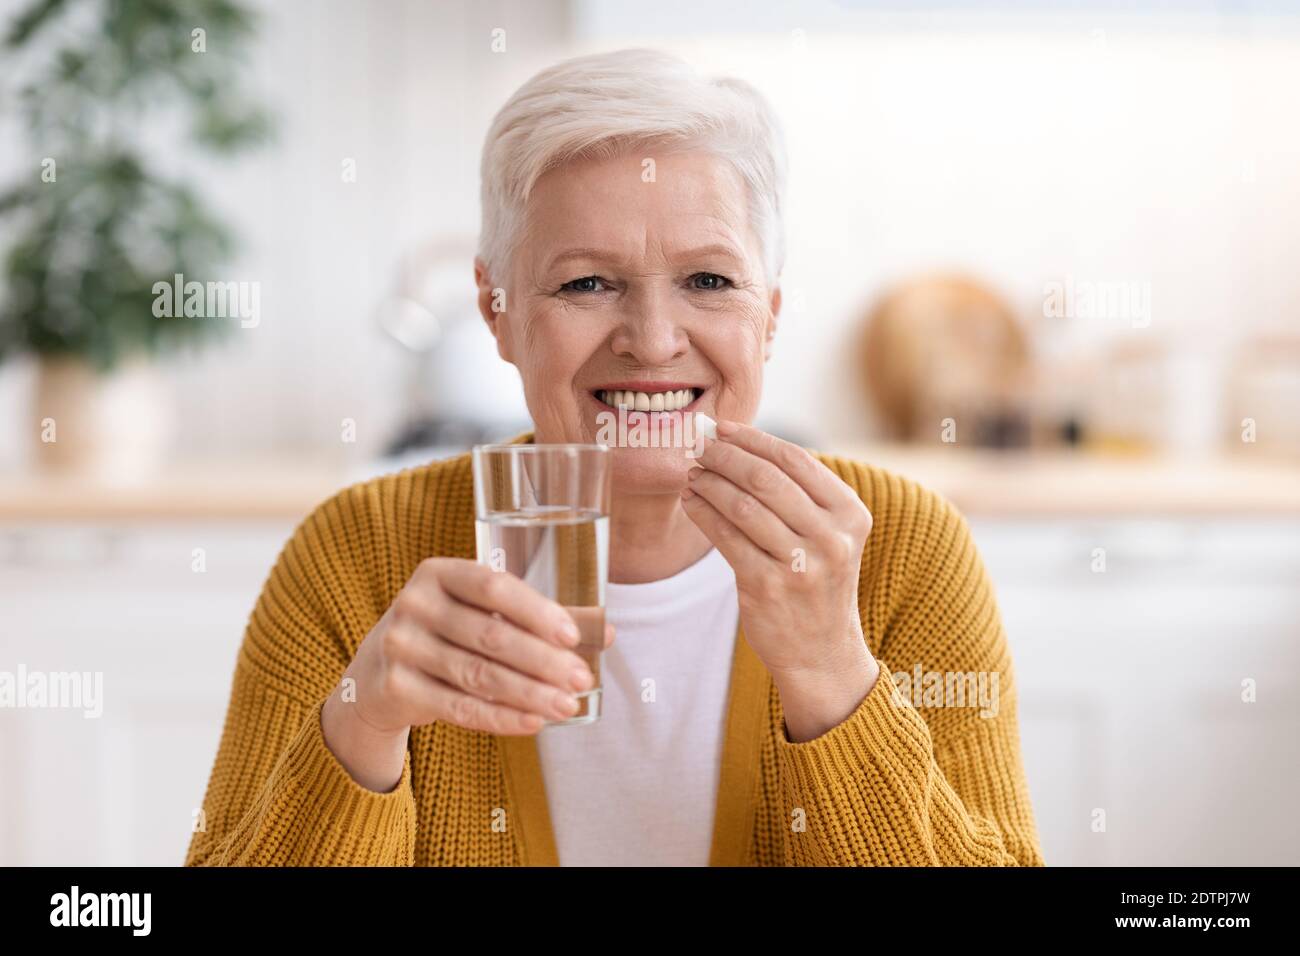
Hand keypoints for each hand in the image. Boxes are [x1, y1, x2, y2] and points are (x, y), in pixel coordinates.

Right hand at [323, 558, 612, 789]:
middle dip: (543, 661)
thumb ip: (537, 619)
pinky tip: (533, 723)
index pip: (493, 586)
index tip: (573, 636)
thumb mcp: (478, 613)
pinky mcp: (396, 687)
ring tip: (567, 706)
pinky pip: (458, 708)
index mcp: (439, 572)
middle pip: (490, 636)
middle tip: (581, 680)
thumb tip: (606, 633)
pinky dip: (500, 718)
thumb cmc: (447, 633)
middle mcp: (414, 603)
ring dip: (530, 694)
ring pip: (478, 675)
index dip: (536, 611)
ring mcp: (400, 646)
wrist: (376, 673)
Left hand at [679, 421, 878, 735]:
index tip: (723, 428)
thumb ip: (800, 494)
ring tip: (692, 473)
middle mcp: (831, 538)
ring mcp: (800, 564)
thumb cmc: (816, 583)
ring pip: (742, 505)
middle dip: (725, 456)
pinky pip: (725, 537)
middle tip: (699, 446)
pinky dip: (702, 513)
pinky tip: (691, 502)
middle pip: (765, 478)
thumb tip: (740, 443)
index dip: (754, 438)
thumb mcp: (829, 535)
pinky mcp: (767, 587)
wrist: (822, 653)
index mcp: (851, 515)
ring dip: (709, 482)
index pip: (796, 460)